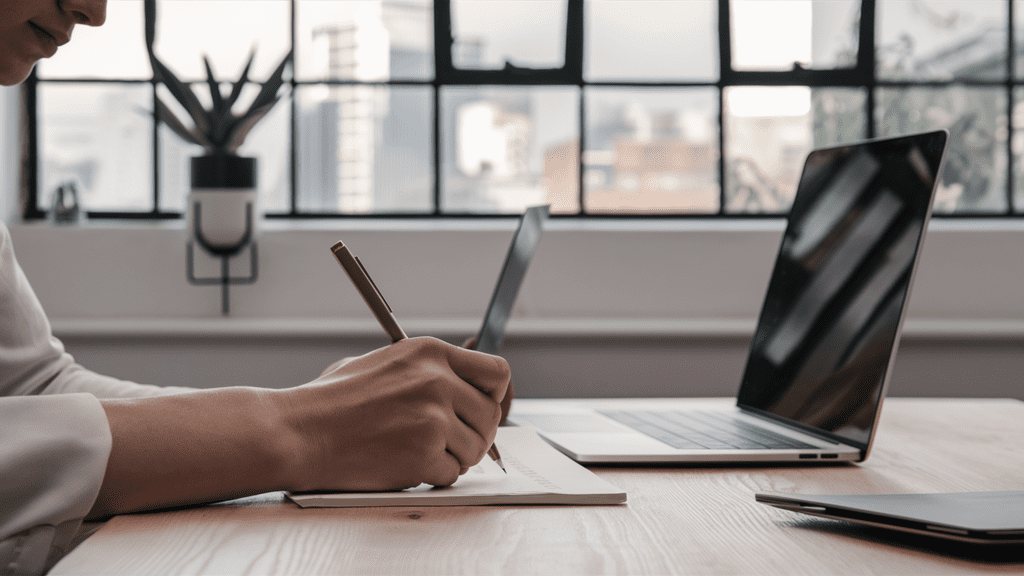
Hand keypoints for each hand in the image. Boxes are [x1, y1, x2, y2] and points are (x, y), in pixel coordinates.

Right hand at [285, 336, 510, 491]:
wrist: (298, 430)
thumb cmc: (333, 400)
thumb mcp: (386, 361)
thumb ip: (429, 370)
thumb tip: (465, 385)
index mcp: (430, 352)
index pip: (496, 372)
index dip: (495, 395)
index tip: (483, 407)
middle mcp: (437, 381)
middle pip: (491, 415)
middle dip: (477, 434)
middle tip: (453, 442)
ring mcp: (432, 419)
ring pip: (475, 448)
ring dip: (454, 457)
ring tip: (419, 451)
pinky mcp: (422, 455)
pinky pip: (452, 474)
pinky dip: (433, 476)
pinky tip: (406, 464)